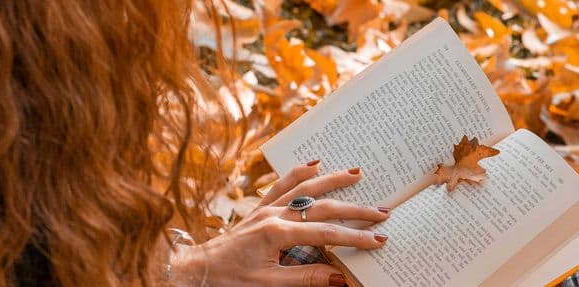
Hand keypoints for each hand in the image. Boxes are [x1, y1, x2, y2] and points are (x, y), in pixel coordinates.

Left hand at [171, 161, 389, 286]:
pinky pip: (280, 185)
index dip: (354, 237)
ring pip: (305, 188)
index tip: (377, 240)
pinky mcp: (259, 208)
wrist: (196, 270)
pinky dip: (298, 172)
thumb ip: (304, 278)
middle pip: (322, 207)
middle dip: (355, 209)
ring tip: (358, 173)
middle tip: (381, 211)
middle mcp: (273, 214)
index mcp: (276, 233)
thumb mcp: (268, 285)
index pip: (326, 234)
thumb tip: (340, 277)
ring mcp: (266, 208)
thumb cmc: (229, 280)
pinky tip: (314, 163)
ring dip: (333, 180)